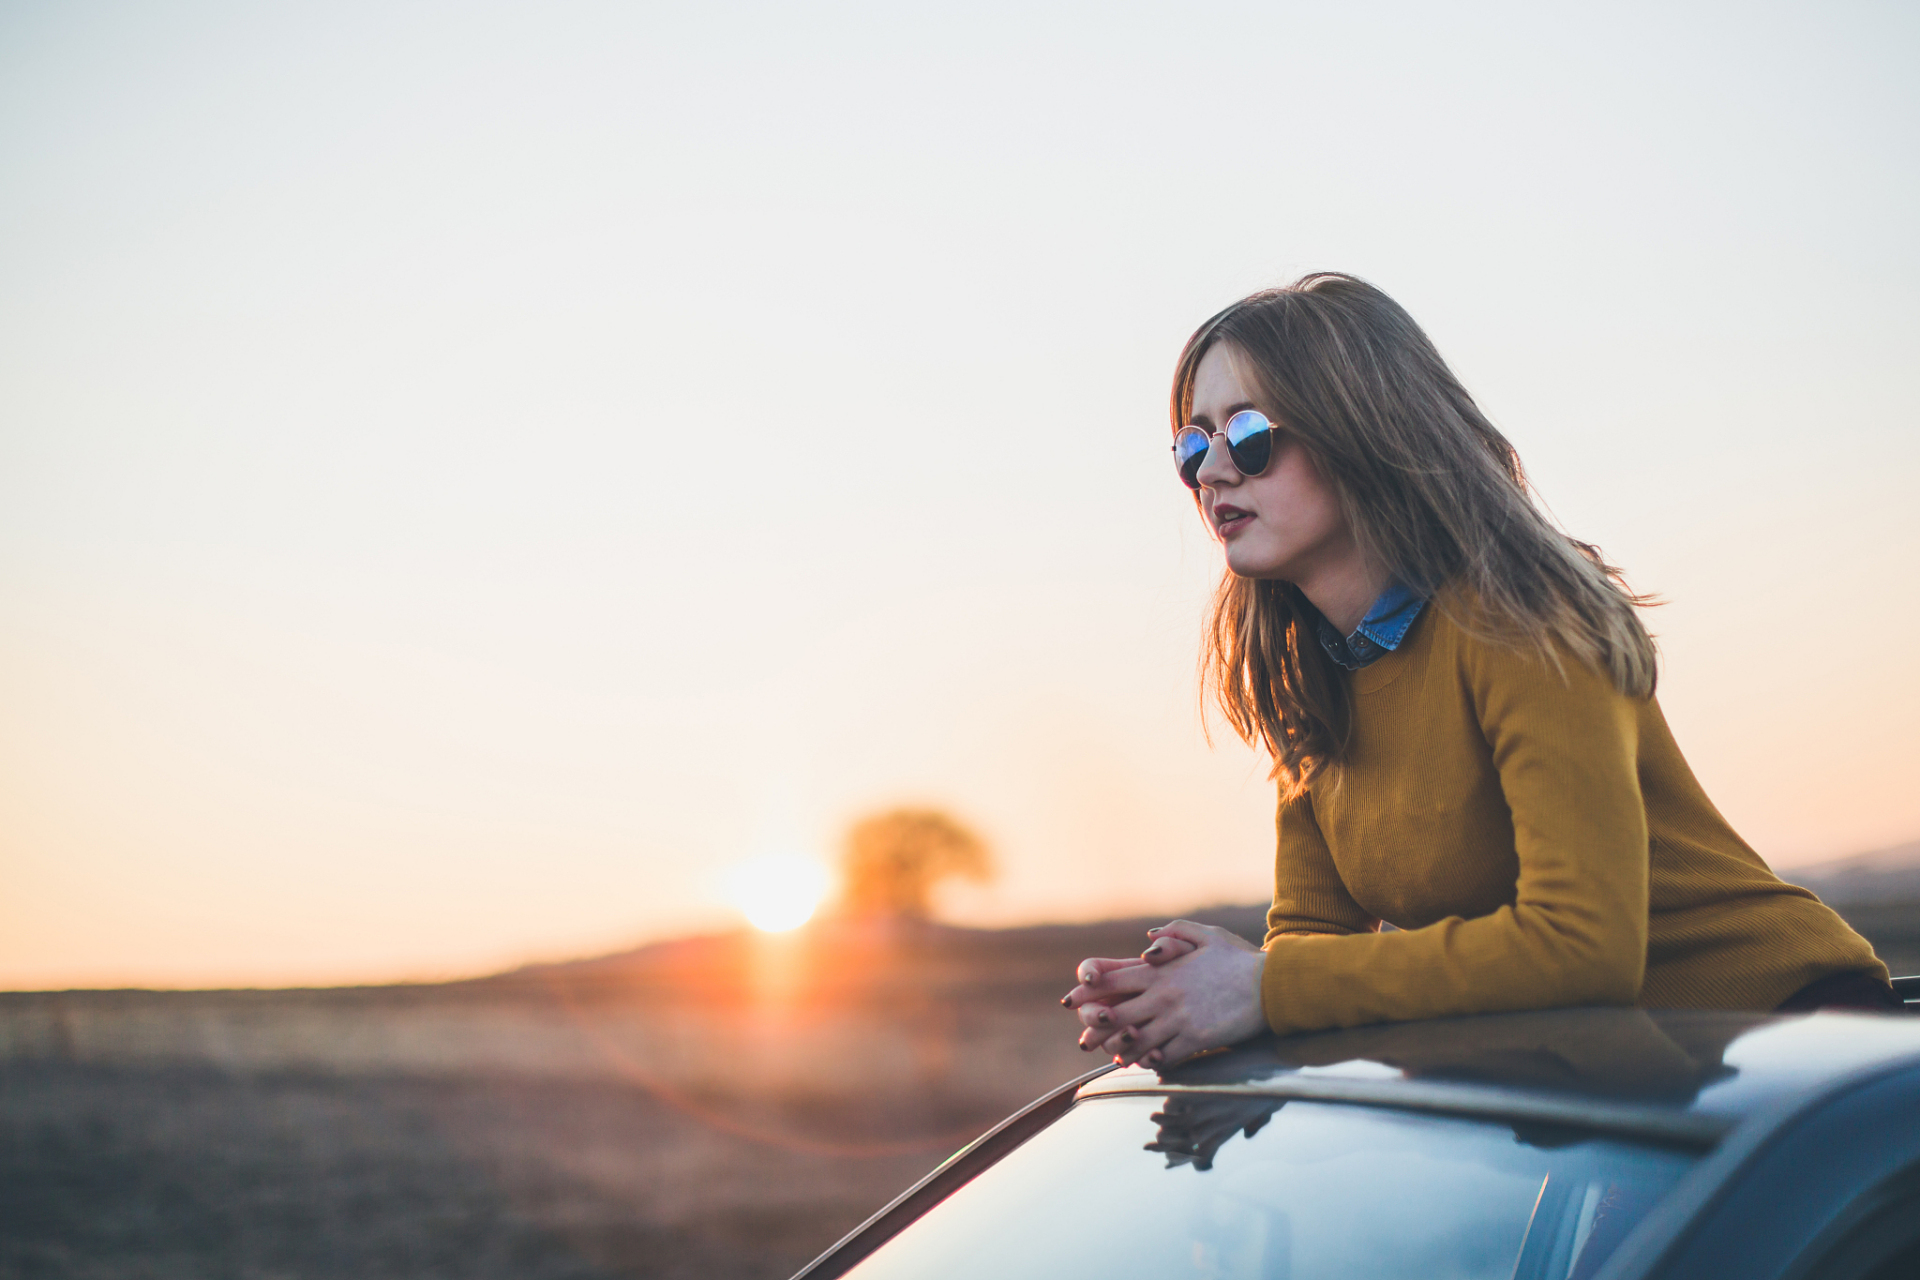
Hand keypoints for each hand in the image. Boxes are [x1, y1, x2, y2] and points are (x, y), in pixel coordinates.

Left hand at [1062, 920, 1266, 1067]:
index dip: (1088, 991)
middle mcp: (1165, 996)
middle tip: (1083, 1039)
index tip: (1072, 1001)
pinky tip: (1145, 1063)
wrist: (1273, 986)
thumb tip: (1148, 941)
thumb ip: (1174, 934)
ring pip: (1136, 1041)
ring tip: (1110, 1055)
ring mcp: (1179, 1020)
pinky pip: (1165, 1057)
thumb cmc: (1239, 960)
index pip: (1114, 980)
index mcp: (1163, 971)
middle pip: (1117, 1014)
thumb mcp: (1207, 935)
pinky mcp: (1196, 1040)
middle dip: (1096, 1028)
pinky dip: (1152, 1061)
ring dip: (1120, 1049)